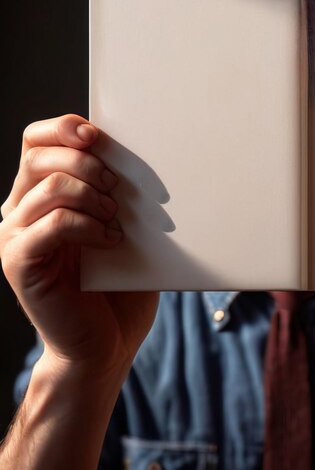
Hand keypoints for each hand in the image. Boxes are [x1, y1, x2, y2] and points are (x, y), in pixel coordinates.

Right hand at [0, 114, 157, 375]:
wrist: (106, 342)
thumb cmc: (119, 284)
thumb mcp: (124, 227)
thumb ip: (119, 192)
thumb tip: (143, 156)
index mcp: (42, 194)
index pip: (38, 140)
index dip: (64, 127)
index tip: (98, 135)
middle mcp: (21, 210)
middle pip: (40, 156)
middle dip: (86, 162)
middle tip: (116, 186)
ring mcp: (17, 236)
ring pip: (50, 187)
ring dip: (93, 195)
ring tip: (116, 217)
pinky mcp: (21, 263)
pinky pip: (53, 225)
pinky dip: (89, 226)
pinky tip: (112, 240)